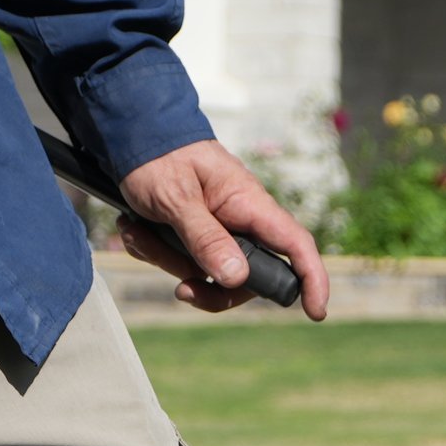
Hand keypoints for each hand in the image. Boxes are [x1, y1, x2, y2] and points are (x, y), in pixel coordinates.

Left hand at [115, 140, 329, 318]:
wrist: (129, 134)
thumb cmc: (157, 155)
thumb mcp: (175, 197)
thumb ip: (205, 237)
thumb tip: (236, 277)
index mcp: (248, 203)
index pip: (295, 244)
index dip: (312, 278)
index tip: (316, 311)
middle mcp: (239, 219)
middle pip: (246, 277)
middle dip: (210, 288)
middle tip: (181, 289)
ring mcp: (216, 229)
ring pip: (206, 272)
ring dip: (167, 260)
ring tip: (138, 231)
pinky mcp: (193, 234)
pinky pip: (180, 261)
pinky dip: (154, 250)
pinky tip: (136, 227)